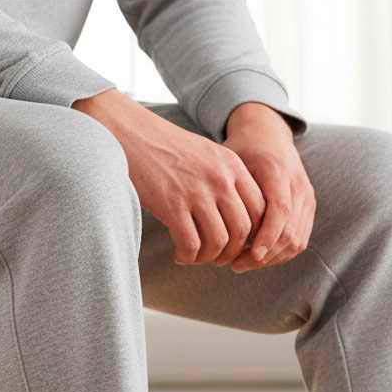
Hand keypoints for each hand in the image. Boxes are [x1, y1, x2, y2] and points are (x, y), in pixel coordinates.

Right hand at [74, 91, 265, 265]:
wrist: (130, 133)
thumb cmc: (167, 149)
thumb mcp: (208, 156)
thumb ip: (227, 181)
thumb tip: (242, 222)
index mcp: (233, 165)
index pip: (261, 210)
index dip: (254, 235)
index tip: (238, 243)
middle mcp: (220, 178)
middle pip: (243, 231)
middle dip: (232, 252)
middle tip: (218, 258)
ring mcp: (197, 192)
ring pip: (219, 242)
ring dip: (209, 258)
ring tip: (197, 257)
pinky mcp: (172, 205)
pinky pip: (191, 245)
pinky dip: (188, 257)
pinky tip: (180, 255)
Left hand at [223, 103, 315, 272]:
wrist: (269, 132)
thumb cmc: (243, 148)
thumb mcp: (230, 160)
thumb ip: (227, 190)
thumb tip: (211, 227)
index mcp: (277, 170)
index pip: (279, 211)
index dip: (266, 238)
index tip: (248, 255)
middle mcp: (297, 183)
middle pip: (289, 232)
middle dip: (264, 255)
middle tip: (236, 265)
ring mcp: (306, 196)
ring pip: (296, 240)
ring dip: (271, 258)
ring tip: (244, 263)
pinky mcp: (308, 206)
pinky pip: (300, 239)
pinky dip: (280, 253)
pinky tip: (258, 257)